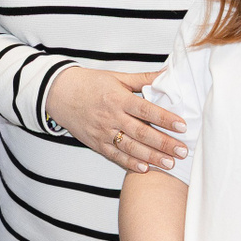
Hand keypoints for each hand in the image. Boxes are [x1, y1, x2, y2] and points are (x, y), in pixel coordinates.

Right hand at [46, 68, 185, 171]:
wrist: (58, 93)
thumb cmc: (89, 83)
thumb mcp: (117, 77)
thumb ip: (144, 78)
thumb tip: (168, 73)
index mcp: (118, 98)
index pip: (146, 110)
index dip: (165, 118)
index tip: (182, 126)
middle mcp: (111, 117)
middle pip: (142, 133)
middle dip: (164, 143)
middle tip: (183, 151)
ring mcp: (103, 132)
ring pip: (131, 148)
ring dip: (152, 157)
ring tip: (170, 163)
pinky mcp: (96, 143)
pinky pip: (115, 156)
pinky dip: (130, 164)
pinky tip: (145, 168)